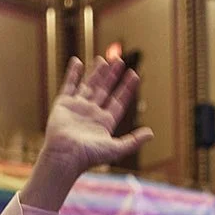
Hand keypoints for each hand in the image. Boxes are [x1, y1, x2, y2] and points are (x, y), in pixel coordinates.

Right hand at [35, 57, 153, 181]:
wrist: (64, 155)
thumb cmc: (89, 155)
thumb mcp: (116, 149)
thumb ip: (133, 141)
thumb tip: (151, 134)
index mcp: (105, 122)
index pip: (119, 101)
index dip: (127, 88)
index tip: (134, 75)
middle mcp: (92, 113)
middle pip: (105, 90)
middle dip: (112, 76)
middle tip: (120, 60)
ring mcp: (77, 107)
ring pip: (89, 85)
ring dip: (96, 72)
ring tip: (103, 59)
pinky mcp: (63, 104)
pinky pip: (69, 84)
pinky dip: (72, 73)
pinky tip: (77, 61)